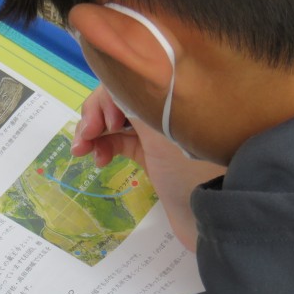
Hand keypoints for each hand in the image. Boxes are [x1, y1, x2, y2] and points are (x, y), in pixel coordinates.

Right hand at [72, 86, 224, 250]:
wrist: (212, 217)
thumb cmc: (190, 170)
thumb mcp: (161, 131)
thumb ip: (135, 102)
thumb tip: (113, 76)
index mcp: (176, 92)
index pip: (131, 77)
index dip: (109, 96)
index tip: (106, 125)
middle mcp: (167, 104)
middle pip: (121, 95)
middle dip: (96, 114)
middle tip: (84, 139)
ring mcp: (157, 130)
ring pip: (116, 119)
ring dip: (95, 131)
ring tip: (81, 151)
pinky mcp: (150, 152)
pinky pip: (120, 140)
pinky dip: (105, 145)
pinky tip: (98, 160)